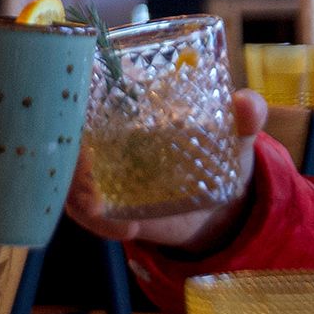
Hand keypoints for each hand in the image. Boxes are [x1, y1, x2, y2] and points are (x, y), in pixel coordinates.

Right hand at [66, 88, 266, 253]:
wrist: (220, 206)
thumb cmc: (221, 152)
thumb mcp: (236, 133)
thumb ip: (246, 114)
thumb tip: (246, 104)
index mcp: (135, 103)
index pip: (93, 84)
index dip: (78, 87)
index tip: (84, 102)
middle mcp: (110, 133)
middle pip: (69, 130)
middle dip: (67, 146)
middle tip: (84, 165)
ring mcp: (104, 169)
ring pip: (69, 172)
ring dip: (76, 188)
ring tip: (98, 207)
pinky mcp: (107, 203)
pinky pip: (85, 210)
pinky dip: (99, 221)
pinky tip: (126, 229)